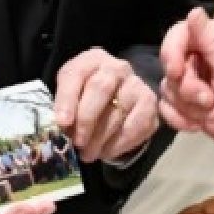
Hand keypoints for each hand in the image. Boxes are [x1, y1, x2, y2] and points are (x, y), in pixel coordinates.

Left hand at [52, 47, 158, 162]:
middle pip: (101, 89)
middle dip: (86, 119)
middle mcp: (117, 67)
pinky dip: (120, 144)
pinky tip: (107, 151)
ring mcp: (137, 85)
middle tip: (78, 142)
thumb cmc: (86, 94)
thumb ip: (64, 105)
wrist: (117, 96)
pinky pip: (137, 126)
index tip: (62, 123)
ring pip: (119, 111)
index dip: (67, 99)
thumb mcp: (70, 92)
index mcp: (92, 60)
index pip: (77, 74)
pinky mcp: (151, 105)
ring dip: (101, 138)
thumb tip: (63, 127)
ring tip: (89, 153)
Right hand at [159, 7, 213, 173]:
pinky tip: (198, 124)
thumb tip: (194, 10)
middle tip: (210, 100)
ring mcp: (194, 81)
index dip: (171, 53)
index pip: (178, 34)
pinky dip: (181, 118)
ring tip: (213, 112)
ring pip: (168, 88)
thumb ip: (211, 40)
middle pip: (170, 66)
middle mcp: (202, 56)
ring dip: (188, 106)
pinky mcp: (189, 104)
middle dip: (187, 88)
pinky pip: (167, 108)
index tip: (176, 72)